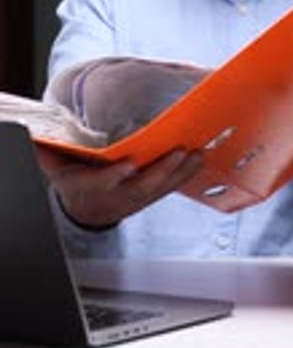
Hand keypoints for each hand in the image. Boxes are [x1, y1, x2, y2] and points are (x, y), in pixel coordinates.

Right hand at [34, 145, 202, 228]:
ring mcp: (135, 200)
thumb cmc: (74, 181)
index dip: (115, 176)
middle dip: (161, 171)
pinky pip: (169, 188)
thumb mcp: (56, 167)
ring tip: (198, 152)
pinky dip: (186, 175)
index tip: (128, 163)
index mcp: (90, 188)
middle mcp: (116, 197)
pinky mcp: (150, 198)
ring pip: (160, 189)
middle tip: (179, 152)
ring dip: (181, 172)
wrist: (86, 210)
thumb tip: (36, 137)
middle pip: (140, 188)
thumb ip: (49, 153)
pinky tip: (200, 159)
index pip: (102, 184)